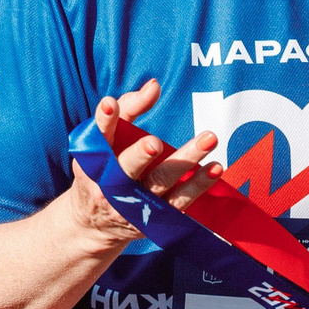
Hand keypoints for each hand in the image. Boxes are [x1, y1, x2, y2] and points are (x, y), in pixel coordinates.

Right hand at [61, 82, 221, 244]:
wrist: (93, 223)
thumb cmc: (102, 168)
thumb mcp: (104, 140)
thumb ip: (128, 109)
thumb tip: (154, 86)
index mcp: (95, 160)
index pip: (99, 136)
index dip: (104, 121)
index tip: (109, 104)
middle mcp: (110, 184)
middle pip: (128, 168)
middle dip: (140, 156)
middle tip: (154, 143)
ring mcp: (134, 205)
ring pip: (160, 184)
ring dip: (184, 164)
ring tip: (207, 141)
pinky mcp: (154, 218)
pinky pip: (180, 202)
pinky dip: (198, 185)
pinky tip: (214, 168)